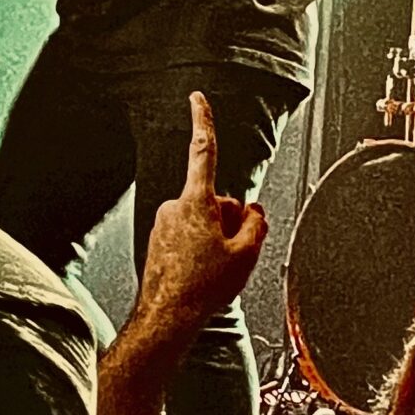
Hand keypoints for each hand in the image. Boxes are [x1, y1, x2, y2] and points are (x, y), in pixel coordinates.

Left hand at [132, 93, 267, 348]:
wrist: (168, 316)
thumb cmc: (201, 287)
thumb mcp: (246, 254)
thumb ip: (256, 223)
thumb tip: (255, 210)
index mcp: (196, 201)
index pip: (204, 151)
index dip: (203, 120)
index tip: (197, 98)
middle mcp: (175, 206)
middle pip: (215, 200)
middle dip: (227, 218)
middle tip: (230, 251)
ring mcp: (164, 224)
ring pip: (202, 220)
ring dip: (213, 236)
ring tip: (213, 268)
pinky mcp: (158, 240)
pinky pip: (188, 235)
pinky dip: (198, 248)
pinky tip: (201, 272)